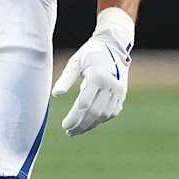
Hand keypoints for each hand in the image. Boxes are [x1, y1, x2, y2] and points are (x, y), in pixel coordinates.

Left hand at [51, 7, 133, 136]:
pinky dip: (100, 120)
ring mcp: (119, 91)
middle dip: (81, 125)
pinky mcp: (122, 94)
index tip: (64, 126)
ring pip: (104, 115)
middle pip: (94, 113)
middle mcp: (111, 85)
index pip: (84, 104)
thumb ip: (66, 78)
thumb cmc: (90, 52)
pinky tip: (90, 123)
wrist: (114, 45)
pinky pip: (112, 112)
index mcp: (97, 76)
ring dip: (91, 125)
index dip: (74, 118)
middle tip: (69, 133)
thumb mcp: (76, 61)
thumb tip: (56, 94)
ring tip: (77, 130)